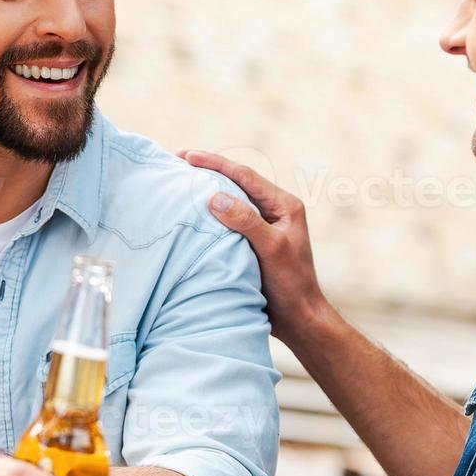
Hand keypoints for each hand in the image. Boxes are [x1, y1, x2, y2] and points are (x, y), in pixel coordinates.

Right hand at [178, 149, 328, 343]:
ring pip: (231, 200)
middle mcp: (274, 211)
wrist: (298, 318)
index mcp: (284, 204)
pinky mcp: (252, 242)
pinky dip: (210, 214)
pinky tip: (192, 214)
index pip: (244, 176)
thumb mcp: (270, 248)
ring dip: (207, 190)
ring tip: (181, 182)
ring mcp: (263, 226)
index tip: (186, 156)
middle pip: (236, 182)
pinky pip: (228, 220)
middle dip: (208, 170)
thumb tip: (214, 196)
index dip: (214, 163)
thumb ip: (245, 220)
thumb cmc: (291, 284)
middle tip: (177, 161)